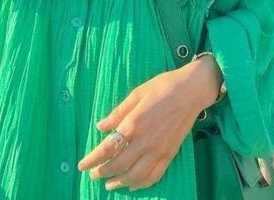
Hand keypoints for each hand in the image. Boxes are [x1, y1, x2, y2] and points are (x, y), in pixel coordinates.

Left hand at [77, 61, 218, 191]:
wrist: (191, 91)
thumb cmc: (162, 87)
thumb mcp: (137, 93)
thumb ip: (118, 112)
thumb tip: (101, 126)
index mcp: (133, 124)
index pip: (107, 148)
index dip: (93, 159)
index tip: (82, 165)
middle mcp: (144, 141)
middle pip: (119, 165)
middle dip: (103, 172)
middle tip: (93, 175)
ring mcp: (158, 150)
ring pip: (135, 175)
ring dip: (119, 182)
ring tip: (109, 184)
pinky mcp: (170, 154)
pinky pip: (154, 175)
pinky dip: (141, 184)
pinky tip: (133, 185)